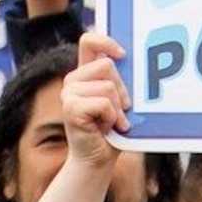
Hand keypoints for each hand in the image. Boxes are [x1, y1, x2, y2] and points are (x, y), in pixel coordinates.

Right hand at [63, 34, 130, 168]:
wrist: (97, 161)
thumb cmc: (113, 130)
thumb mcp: (119, 100)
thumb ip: (120, 80)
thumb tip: (133, 59)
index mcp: (84, 73)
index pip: (88, 41)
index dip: (106, 40)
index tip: (122, 55)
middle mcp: (73, 80)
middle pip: (107, 65)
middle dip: (122, 89)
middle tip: (121, 110)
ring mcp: (69, 93)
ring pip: (108, 86)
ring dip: (118, 108)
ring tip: (114, 121)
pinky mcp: (70, 108)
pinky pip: (104, 102)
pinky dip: (112, 117)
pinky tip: (107, 128)